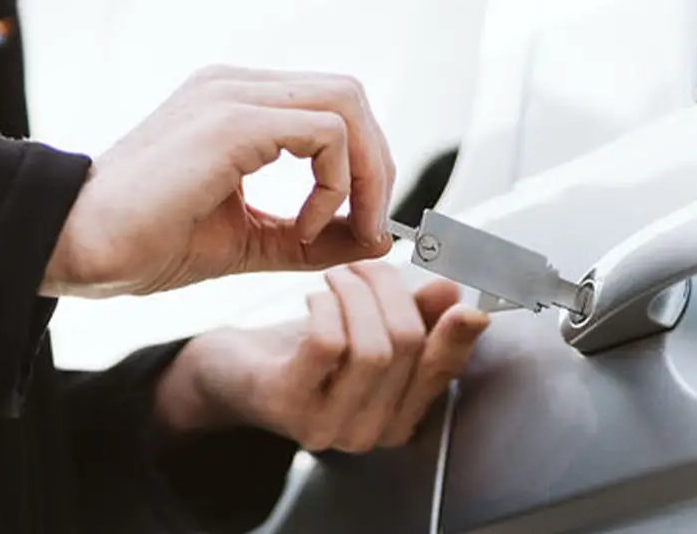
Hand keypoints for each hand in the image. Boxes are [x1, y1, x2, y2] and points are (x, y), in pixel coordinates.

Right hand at [44, 66, 398, 297]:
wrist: (76, 245)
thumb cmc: (147, 243)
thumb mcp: (250, 239)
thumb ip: (313, 235)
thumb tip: (381, 237)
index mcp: (235, 101)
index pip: (331, 105)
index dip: (364, 162)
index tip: (362, 223)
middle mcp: (235, 84)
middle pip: (349, 95)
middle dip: (376, 164)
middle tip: (369, 226)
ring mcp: (231, 94)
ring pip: (346, 103)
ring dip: (364, 171)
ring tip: (340, 227)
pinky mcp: (231, 121)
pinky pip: (326, 132)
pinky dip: (335, 183)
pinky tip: (303, 227)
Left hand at [152, 264, 491, 452]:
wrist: (230, 374)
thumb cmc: (300, 350)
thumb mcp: (366, 329)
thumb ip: (414, 315)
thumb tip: (453, 294)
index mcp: (397, 416)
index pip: (442, 373)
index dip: (457, 337)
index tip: (466, 302)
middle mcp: (368, 433)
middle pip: (407, 348)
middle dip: (391, 290)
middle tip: (369, 265)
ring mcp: (327, 426)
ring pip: (372, 348)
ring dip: (358, 293)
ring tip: (340, 275)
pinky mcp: (287, 405)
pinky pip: (328, 344)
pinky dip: (328, 307)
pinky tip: (316, 296)